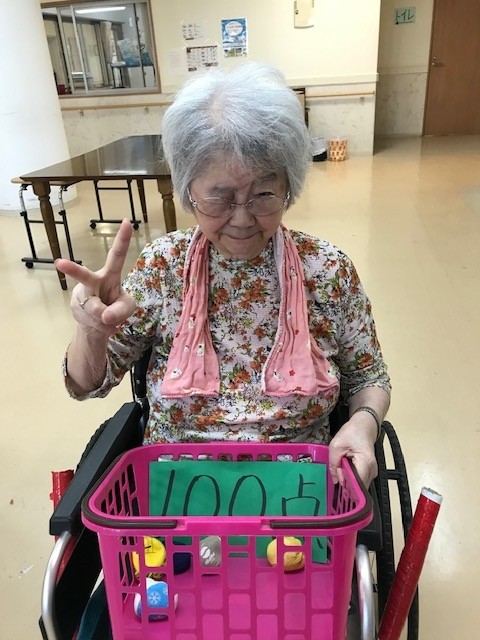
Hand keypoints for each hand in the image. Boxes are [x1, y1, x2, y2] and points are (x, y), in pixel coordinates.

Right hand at [55, 219, 136, 335]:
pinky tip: (99, 322)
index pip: (117, 255)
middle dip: (72, 270)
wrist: (96, 324)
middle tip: (59, 263)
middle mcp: (93, 280)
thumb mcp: (128, 308)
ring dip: (105, 318)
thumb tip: (105, 316)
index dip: (123, 239)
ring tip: (107, 318)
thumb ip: (122, 310)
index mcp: (111, 274)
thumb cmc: (115, 308)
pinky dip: (101, 327)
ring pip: (94, 309)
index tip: (127, 221)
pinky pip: (92, 321)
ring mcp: (82, 294)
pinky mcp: (76, 308)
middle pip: (83, 275)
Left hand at [328, 415, 377, 486]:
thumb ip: (334, 465)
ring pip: (360, 485)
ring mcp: (372, 471)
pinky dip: (352, 479)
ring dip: (349, 482)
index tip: (338, 489)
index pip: (358, 484)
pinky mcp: (370, 471)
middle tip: (337, 475)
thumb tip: (336, 481)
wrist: (363, 426)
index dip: (347, 488)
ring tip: (341, 470)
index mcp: (365, 462)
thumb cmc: (351, 433)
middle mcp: (372, 469)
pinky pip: (360, 480)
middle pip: (359, 486)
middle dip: (346, 485)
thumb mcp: (336, 446)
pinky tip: (345, 470)